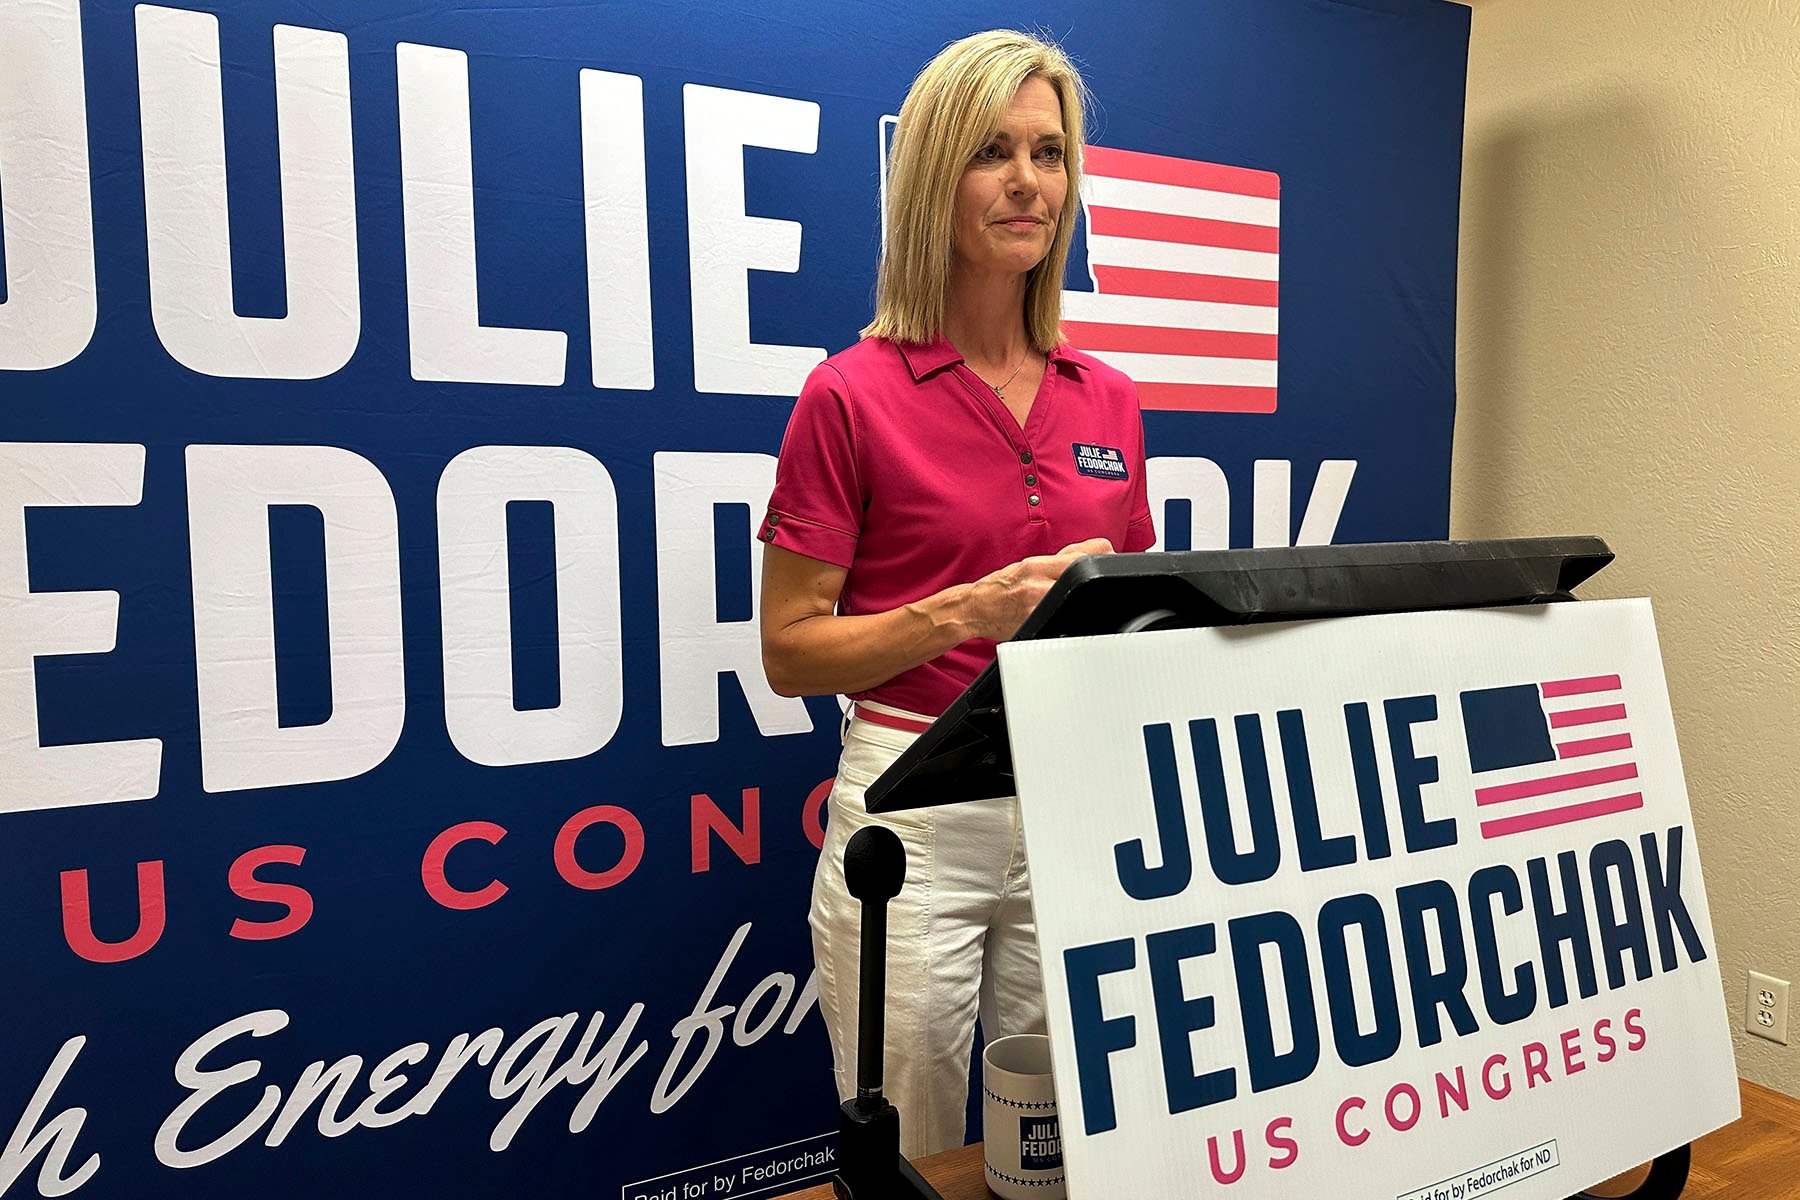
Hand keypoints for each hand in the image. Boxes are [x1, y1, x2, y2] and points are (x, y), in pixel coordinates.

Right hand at [965, 537, 1113, 641]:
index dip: (1100, 557)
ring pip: (1079, 600)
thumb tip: (1097, 550)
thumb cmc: (1001, 587)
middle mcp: (1037, 586)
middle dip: (1093, 581)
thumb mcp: (1029, 564)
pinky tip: (1064, 614)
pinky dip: (1071, 616)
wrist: (976, 608)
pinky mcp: (1037, 628)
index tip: (1102, 562)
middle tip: (1091, 585)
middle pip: (1086, 577)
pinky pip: (1066, 621)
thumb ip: (1063, 558)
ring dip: (1083, 600)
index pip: (1084, 556)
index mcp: (1037, 566)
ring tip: (1074, 600)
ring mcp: (1038, 609)